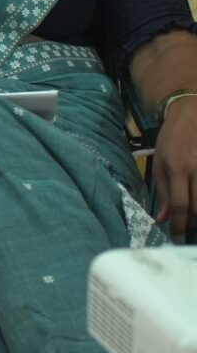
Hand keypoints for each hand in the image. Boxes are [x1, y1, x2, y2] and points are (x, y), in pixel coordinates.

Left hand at [153, 105, 196, 239]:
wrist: (191, 114)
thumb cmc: (171, 139)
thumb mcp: (160, 163)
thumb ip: (164, 192)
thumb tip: (163, 220)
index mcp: (178, 169)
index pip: (180, 205)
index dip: (180, 225)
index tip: (179, 238)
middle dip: (195, 225)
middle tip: (190, 234)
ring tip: (196, 223)